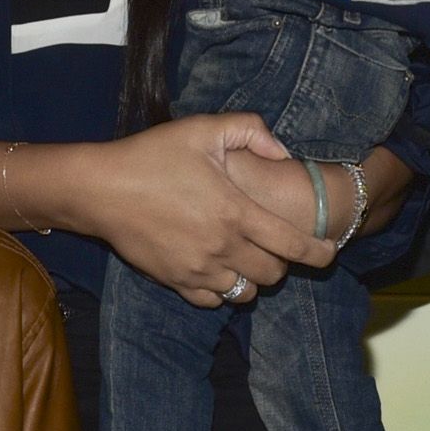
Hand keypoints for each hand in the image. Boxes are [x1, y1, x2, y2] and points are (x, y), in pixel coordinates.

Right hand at [89, 111, 329, 305]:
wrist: (101, 189)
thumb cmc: (152, 155)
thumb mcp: (203, 128)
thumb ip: (251, 131)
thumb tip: (283, 152)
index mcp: (236, 212)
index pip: (293, 245)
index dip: (318, 253)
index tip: (328, 252)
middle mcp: (222, 247)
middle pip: (273, 275)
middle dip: (282, 263)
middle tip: (274, 246)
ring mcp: (198, 269)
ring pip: (244, 294)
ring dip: (253, 280)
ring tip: (247, 260)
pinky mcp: (175, 281)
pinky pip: (212, 301)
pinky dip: (222, 291)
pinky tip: (218, 271)